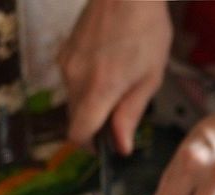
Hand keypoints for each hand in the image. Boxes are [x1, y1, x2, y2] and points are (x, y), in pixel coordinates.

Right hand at [57, 0, 171, 155]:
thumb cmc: (145, 27)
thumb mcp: (150, 77)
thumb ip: (131, 114)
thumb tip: (121, 146)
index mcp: (99, 89)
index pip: (78, 134)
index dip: (90, 146)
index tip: (105, 145)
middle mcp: (76, 79)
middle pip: (75, 120)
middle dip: (94, 124)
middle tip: (119, 112)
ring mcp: (66, 64)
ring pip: (73, 101)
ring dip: (91, 103)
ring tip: (116, 81)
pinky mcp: (64, 52)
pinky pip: (71, 81)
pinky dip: (86, 84)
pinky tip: (106, 66)